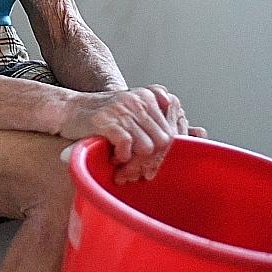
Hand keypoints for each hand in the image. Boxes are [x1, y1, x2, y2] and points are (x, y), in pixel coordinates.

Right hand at [59, 85, 202, 182]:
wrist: (70, 111)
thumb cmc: (107, 118)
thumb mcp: (138, 114)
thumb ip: (166, 122)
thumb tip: (202, 133)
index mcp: (152, 96)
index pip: (173, 132)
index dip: (165, 155)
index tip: (153, 167)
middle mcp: (141, 100)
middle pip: (163, 142)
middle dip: (152, 163)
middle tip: (137, 174)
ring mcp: (124, 109)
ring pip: (148, 147)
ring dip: (136, 164)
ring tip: (125, 169)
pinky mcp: (107, 120)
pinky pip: (127, 146)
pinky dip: (122, 158)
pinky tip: (114, 159)